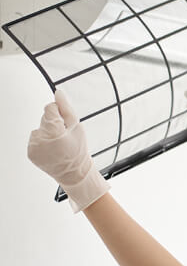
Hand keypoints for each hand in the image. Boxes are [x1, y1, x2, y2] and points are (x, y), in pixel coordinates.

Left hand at [27, 89, 110, 212]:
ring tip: (59, 144)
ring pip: (39, 129)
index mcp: (54, 131)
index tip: (65, 122)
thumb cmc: (78, 150)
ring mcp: (34, 147)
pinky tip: (52, 149)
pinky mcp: (30, 152)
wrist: (74, 173)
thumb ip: (66, 108)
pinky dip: (42, 141)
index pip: (49, 109)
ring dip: (47, 132)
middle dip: (54, 124)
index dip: (59, 113)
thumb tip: (58, 93)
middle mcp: (40, 139)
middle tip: (65, 136)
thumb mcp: (77, 127)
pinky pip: (35, 139)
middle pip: (44, 118)